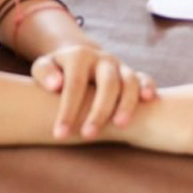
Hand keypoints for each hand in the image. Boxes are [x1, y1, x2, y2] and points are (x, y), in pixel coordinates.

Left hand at [31, 44, 154, 140]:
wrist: (78, 60)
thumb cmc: (56, 72)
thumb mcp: (44, 67)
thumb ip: (44, 73)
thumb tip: (55, 85)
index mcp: (79, 56)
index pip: (75, 84)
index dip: (68, 110)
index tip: (60, 134)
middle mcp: (103, 58)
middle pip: (107, 83)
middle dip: (99, 111)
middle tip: (88, 136)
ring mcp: (120, 66)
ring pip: (130, 82)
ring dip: (127, 103)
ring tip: (120, 126)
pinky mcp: (133, 74)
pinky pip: (145, 78)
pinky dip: (148, 87)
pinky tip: (149, 100)